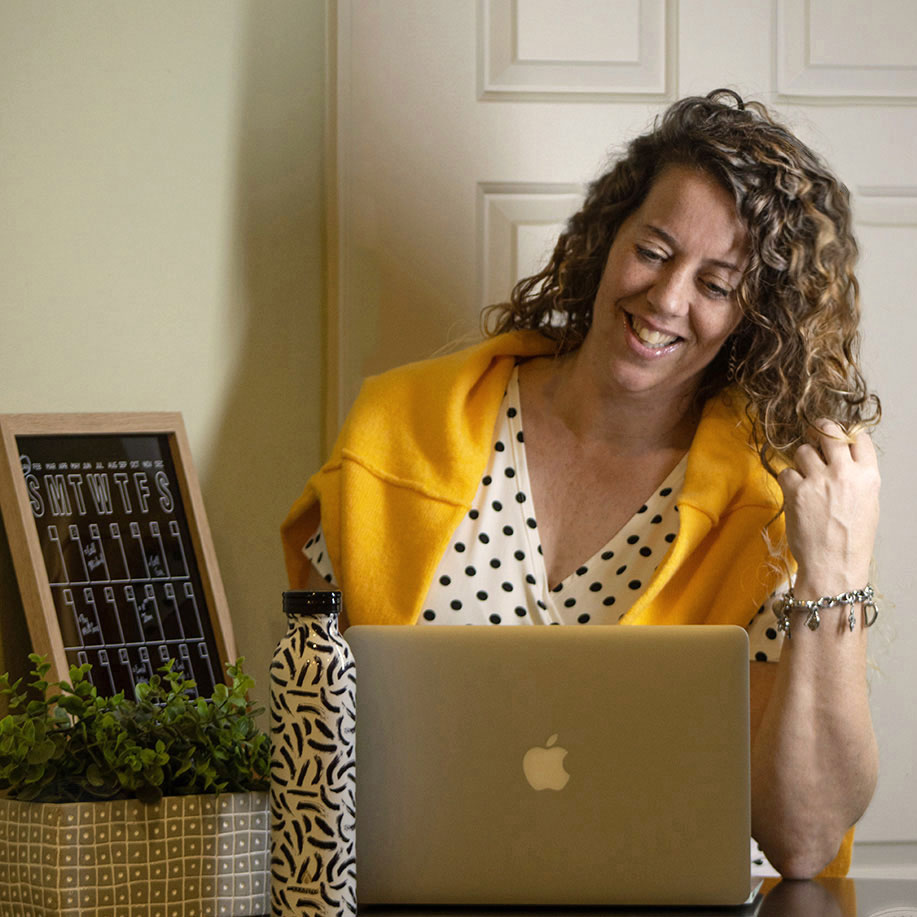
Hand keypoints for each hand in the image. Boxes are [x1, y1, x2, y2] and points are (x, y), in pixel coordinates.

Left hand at [777, 419, 879, 592]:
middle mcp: (845, 474)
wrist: (834, 565)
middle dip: (819, 430)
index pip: (858, 438)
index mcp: (868, 476)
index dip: (845, 435)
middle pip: (828, 431)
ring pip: (803, 451)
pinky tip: (795, 494)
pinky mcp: (796, 491)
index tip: (836, 438)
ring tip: (806, 479)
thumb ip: (856, 477)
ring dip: (801, 461)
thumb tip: (841, 457)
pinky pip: (785, 472)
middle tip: (813, 436)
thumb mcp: (867, 504)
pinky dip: (788, 481)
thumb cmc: (851, 540)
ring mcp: (819, 481)